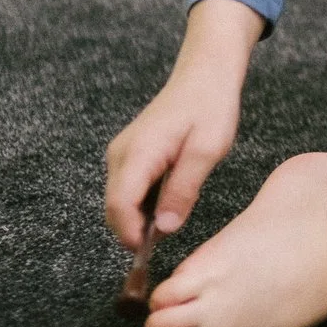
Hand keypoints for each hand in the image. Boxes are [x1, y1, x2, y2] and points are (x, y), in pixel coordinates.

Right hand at [102, 0, 261, 251]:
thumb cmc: (211, 107)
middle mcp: (121, 154)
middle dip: (133, 231)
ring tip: (171, 220)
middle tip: (163, 245)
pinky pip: (128, 188)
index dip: (130, 234)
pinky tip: (168, 202)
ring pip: (121, 200)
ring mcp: (122, 153)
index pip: (120, 205)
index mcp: (139, 153)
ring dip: (139, 218)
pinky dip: (142, 203)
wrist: (205, 74)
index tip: (148, 252)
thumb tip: (165, 229)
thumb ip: (184, 189)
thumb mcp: (208, 150)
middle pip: (115, 207)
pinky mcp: (129, 154)